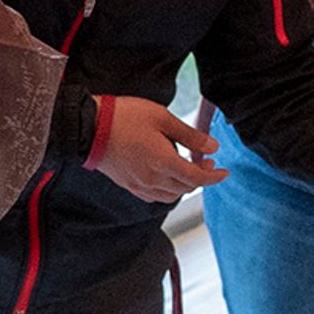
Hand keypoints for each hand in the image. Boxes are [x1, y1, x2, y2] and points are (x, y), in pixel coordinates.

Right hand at [91, 95, 224, 202]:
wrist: (88, 127)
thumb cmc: (125, 117)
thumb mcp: (163, 118)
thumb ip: (190, 136)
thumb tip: (213, 147)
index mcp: (164, 162)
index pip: (197, 178)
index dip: (214, 177)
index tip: (224, 171)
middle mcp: (153, 179)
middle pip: (186, 188)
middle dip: (200, 177)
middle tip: (205, 160)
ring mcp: (139, 185)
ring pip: (171, 195)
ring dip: (184, 185)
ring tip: (187, 167)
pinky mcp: (128, 185)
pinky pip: (154, 197)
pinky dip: (167, 190)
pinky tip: (166, 176)